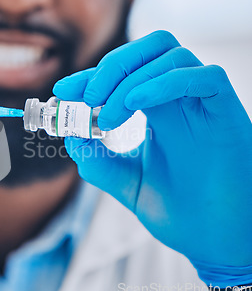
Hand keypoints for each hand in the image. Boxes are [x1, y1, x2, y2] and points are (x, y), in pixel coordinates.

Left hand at [53, 31, 251, 286]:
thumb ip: (99, 162)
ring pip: (173, 56)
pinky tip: (135, 104)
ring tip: (109, 117)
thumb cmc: (181, 212)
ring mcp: (205, 105)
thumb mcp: (129, 184)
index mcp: (160, 111)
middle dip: (112, 66)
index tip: (62, 90)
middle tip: (87, 97)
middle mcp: (182, 101)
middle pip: (151, 48)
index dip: (92, 75)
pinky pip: (205, 77)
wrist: (219, 241)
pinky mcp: (228, 114)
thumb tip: (70, 137)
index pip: (126, 73)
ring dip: (131, 79)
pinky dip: (165, 82)